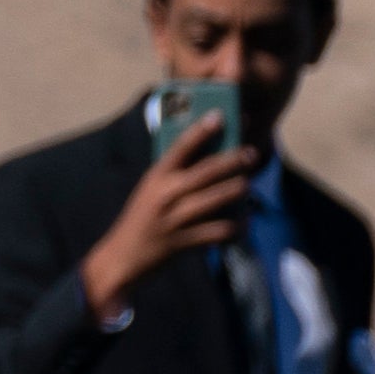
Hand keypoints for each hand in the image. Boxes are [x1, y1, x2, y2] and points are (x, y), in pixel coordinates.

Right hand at [80, 117, 254, 319]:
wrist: (123, 257)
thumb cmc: (140, 219)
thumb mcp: (149, 191)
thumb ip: (172, 175)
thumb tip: (208, 158)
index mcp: (155, 177)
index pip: (179, 147)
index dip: (201, 130)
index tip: (219, 115)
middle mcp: (165, 195)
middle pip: (207, 171)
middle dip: (233, 160)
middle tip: (251, 153)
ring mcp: (175, 219)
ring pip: (217, 198)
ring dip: (238, 189)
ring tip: (247, 184)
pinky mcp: (185, 241)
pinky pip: (218, 231)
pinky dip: (234, 227)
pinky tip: (243, 223)